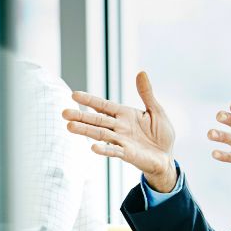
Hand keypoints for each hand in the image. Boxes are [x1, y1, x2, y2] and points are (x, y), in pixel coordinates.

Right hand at [62, 72, 177, 191]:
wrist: (167, 157)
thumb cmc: (161, 134)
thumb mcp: (156, 110)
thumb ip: (146, 94)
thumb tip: (141, 72)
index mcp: (125, 115)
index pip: (104, 106)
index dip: (90, 100)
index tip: (74, 95)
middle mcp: (119, 127)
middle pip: (97, 120)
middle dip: (80, 116)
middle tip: (63, 113)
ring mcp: (122, 141)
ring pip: (101, 134)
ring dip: (86, 131)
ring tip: (70, 127)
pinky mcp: (127, 154)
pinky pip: (114, 151)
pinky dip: (105, 150)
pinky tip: (93, 148)